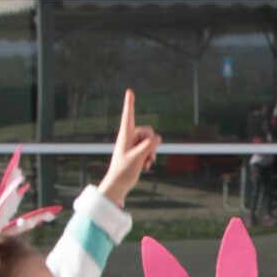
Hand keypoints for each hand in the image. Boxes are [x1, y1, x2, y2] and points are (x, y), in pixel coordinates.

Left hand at [97, 90, 161, 204]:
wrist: (119, 184)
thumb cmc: (124, 171)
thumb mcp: (137, 158)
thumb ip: (148, 146)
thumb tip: (158, 137)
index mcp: (125, 136)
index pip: (128, 116)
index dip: (130, 104)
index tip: (129, 91)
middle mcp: (129, 138)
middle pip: (148, 132)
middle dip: (151, 144)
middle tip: (146, 157)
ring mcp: (134, 145)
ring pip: (151, 142)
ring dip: (151, 153)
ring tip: (144, 164)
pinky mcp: (137, 152)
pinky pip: (150, 149)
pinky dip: (149, 158)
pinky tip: (144, 167)